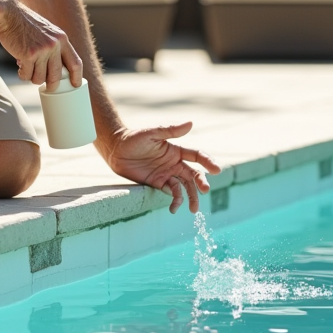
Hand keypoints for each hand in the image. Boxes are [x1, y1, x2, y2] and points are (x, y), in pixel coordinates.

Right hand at [0, 0, 82, 90]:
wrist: (8, 14)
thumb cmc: (24, 23)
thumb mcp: (47, 31)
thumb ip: (54, 46)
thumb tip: (56, 69)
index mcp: (62, 38)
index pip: (75, 62)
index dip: (76, 77)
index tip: (75, 85)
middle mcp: (55, 45)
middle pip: (56, 76)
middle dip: (51, 85)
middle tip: (46, 86)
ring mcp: (42, 50)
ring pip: (40, 78)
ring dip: (33, 77)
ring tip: (27, 68)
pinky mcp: (28, 55)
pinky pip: (27, 75)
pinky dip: (22, 74)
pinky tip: (20, 66)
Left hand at [104, 122, 220, 213]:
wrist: (116, 150)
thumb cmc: (134, 138)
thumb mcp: (153, 133)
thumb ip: (171, 130)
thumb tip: (190, 123)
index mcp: (176, 150)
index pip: (197, 156)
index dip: (208, 162)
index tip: (216, 170)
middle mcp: (175, 163)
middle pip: (194, 175)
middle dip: (201, 183)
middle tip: (205, 190)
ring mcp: (167, 175)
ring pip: (185, 187)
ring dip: (191, 197)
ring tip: (193, 209)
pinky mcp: (158, 184)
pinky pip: (171, 193)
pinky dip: (175, 201)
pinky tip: (174, 208)